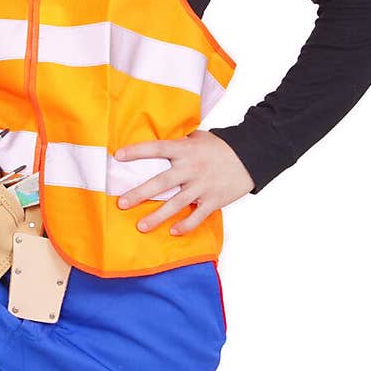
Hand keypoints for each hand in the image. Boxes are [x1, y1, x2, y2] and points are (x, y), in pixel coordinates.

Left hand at [114, 131, 254, 235]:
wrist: (252, 156)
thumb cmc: (221, 146)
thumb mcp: (199, 138)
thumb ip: (179, 143)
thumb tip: (157, 146)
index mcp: (185, 150)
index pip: (157, 148)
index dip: (137, 151)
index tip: (117, 156)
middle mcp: (192, 168)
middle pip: (162, 182)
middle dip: (140, 193)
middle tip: (122, 203)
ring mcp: (203, 186)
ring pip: (176, 203)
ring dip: (157, 216)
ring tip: (141, 226)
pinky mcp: (214, 200)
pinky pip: (198, 216)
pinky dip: (186, 225)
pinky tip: (173, 231)